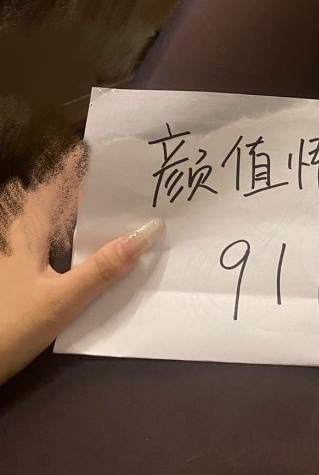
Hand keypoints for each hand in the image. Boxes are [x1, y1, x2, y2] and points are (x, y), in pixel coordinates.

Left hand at [0, 143, 164, 385]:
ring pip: (43, 221)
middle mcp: (16, 235)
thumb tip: (149, 230)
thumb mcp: (62, 300)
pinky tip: (82, 251)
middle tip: (113, 181)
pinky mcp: (12, 278)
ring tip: (107, 211)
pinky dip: (63, 236)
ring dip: (69, 211)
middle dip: (75, 185)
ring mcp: (11, 257)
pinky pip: (42, 243)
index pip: (52, 182)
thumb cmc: (9, 326)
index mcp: (25, 229)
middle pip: (47, 198)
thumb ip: (104, 267)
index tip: (99, 149)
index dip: (72, 164)